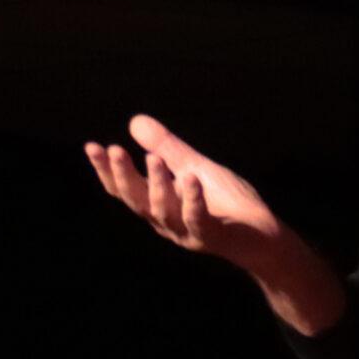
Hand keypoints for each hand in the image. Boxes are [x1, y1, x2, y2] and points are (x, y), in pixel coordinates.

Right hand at [84, 114, 285, 270]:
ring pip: (164, 210)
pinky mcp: (213, 237)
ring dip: (157, 184)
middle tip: (113, 149)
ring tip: (153, 158)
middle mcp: (166, 222)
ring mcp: (188, 232)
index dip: (107, 170)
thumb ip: (167, 149)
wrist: (266, 235)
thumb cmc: (228, 203)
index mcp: (158, 205)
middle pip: (136, 200)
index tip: (92, 147)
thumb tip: (135, 121)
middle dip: (123, 175)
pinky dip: (193, 200)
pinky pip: (198, 220)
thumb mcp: (194, 168)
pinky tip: (191, 179)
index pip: (124, 190)